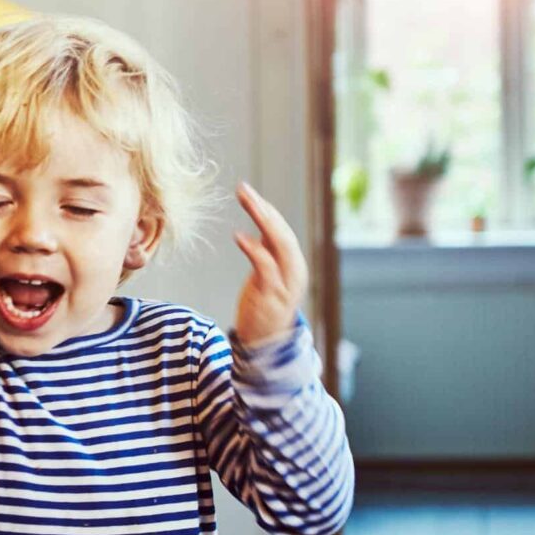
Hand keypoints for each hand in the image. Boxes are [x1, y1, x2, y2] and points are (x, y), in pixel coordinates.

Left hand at [232, 183, 307, 346]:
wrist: (266, 343)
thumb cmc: (264, 305)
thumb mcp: (266, 273)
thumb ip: (267, 250)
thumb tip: (261, 224)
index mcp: (294, 264)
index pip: (281, 230)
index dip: (266, 210)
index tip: (247, 192)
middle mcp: (295, 271)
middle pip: (283, 233)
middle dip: (265, 209)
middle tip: (244, 190)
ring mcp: (285, 284)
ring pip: (280, 245)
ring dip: (262, 220)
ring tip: (246, 202)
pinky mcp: (271, 296)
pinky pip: (265, 267)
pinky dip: (254, 249)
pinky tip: (239, 236)